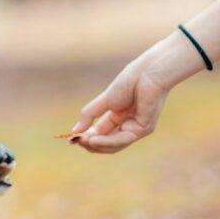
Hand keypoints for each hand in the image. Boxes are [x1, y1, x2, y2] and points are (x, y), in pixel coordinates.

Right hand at [73, 34, 191, 152]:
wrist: (147, 73)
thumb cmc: (128, 82)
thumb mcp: (104, 101)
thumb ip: (89, 115)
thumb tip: (74, 131)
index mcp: (119, 115)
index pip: (101, 133)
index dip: (87, 137)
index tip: (71, 140)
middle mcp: (128, 124)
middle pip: (108, 142)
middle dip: (91, 143)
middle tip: (76, 142)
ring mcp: (137, 128)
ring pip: (115, 145)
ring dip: (97, 145)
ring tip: (83, 141)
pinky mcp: (144, 129)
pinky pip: (123, 139)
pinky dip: (107, 141)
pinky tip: (94, 140)